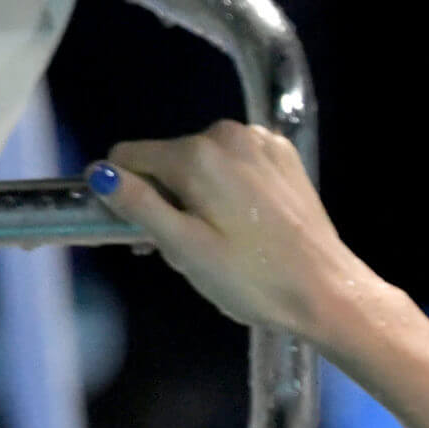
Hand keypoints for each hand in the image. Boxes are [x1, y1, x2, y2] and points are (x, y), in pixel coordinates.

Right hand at [98, 120, 373, 340]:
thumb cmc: (255, 280)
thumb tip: (98, 173)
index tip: (141, 232)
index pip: (128, 156)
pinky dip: (230, 189)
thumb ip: (138, 205)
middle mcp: (228, 134)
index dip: (124, 193)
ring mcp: (261, 142)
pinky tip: (247, 226)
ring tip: (223, 242)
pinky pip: (236, 165)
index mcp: (198, 153)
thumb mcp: (185, 249)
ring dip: (198, 195)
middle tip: (190, 249)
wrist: (329, 293)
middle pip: (167, 159)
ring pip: (202, 163)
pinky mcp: (284, 157)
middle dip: (167, 198)